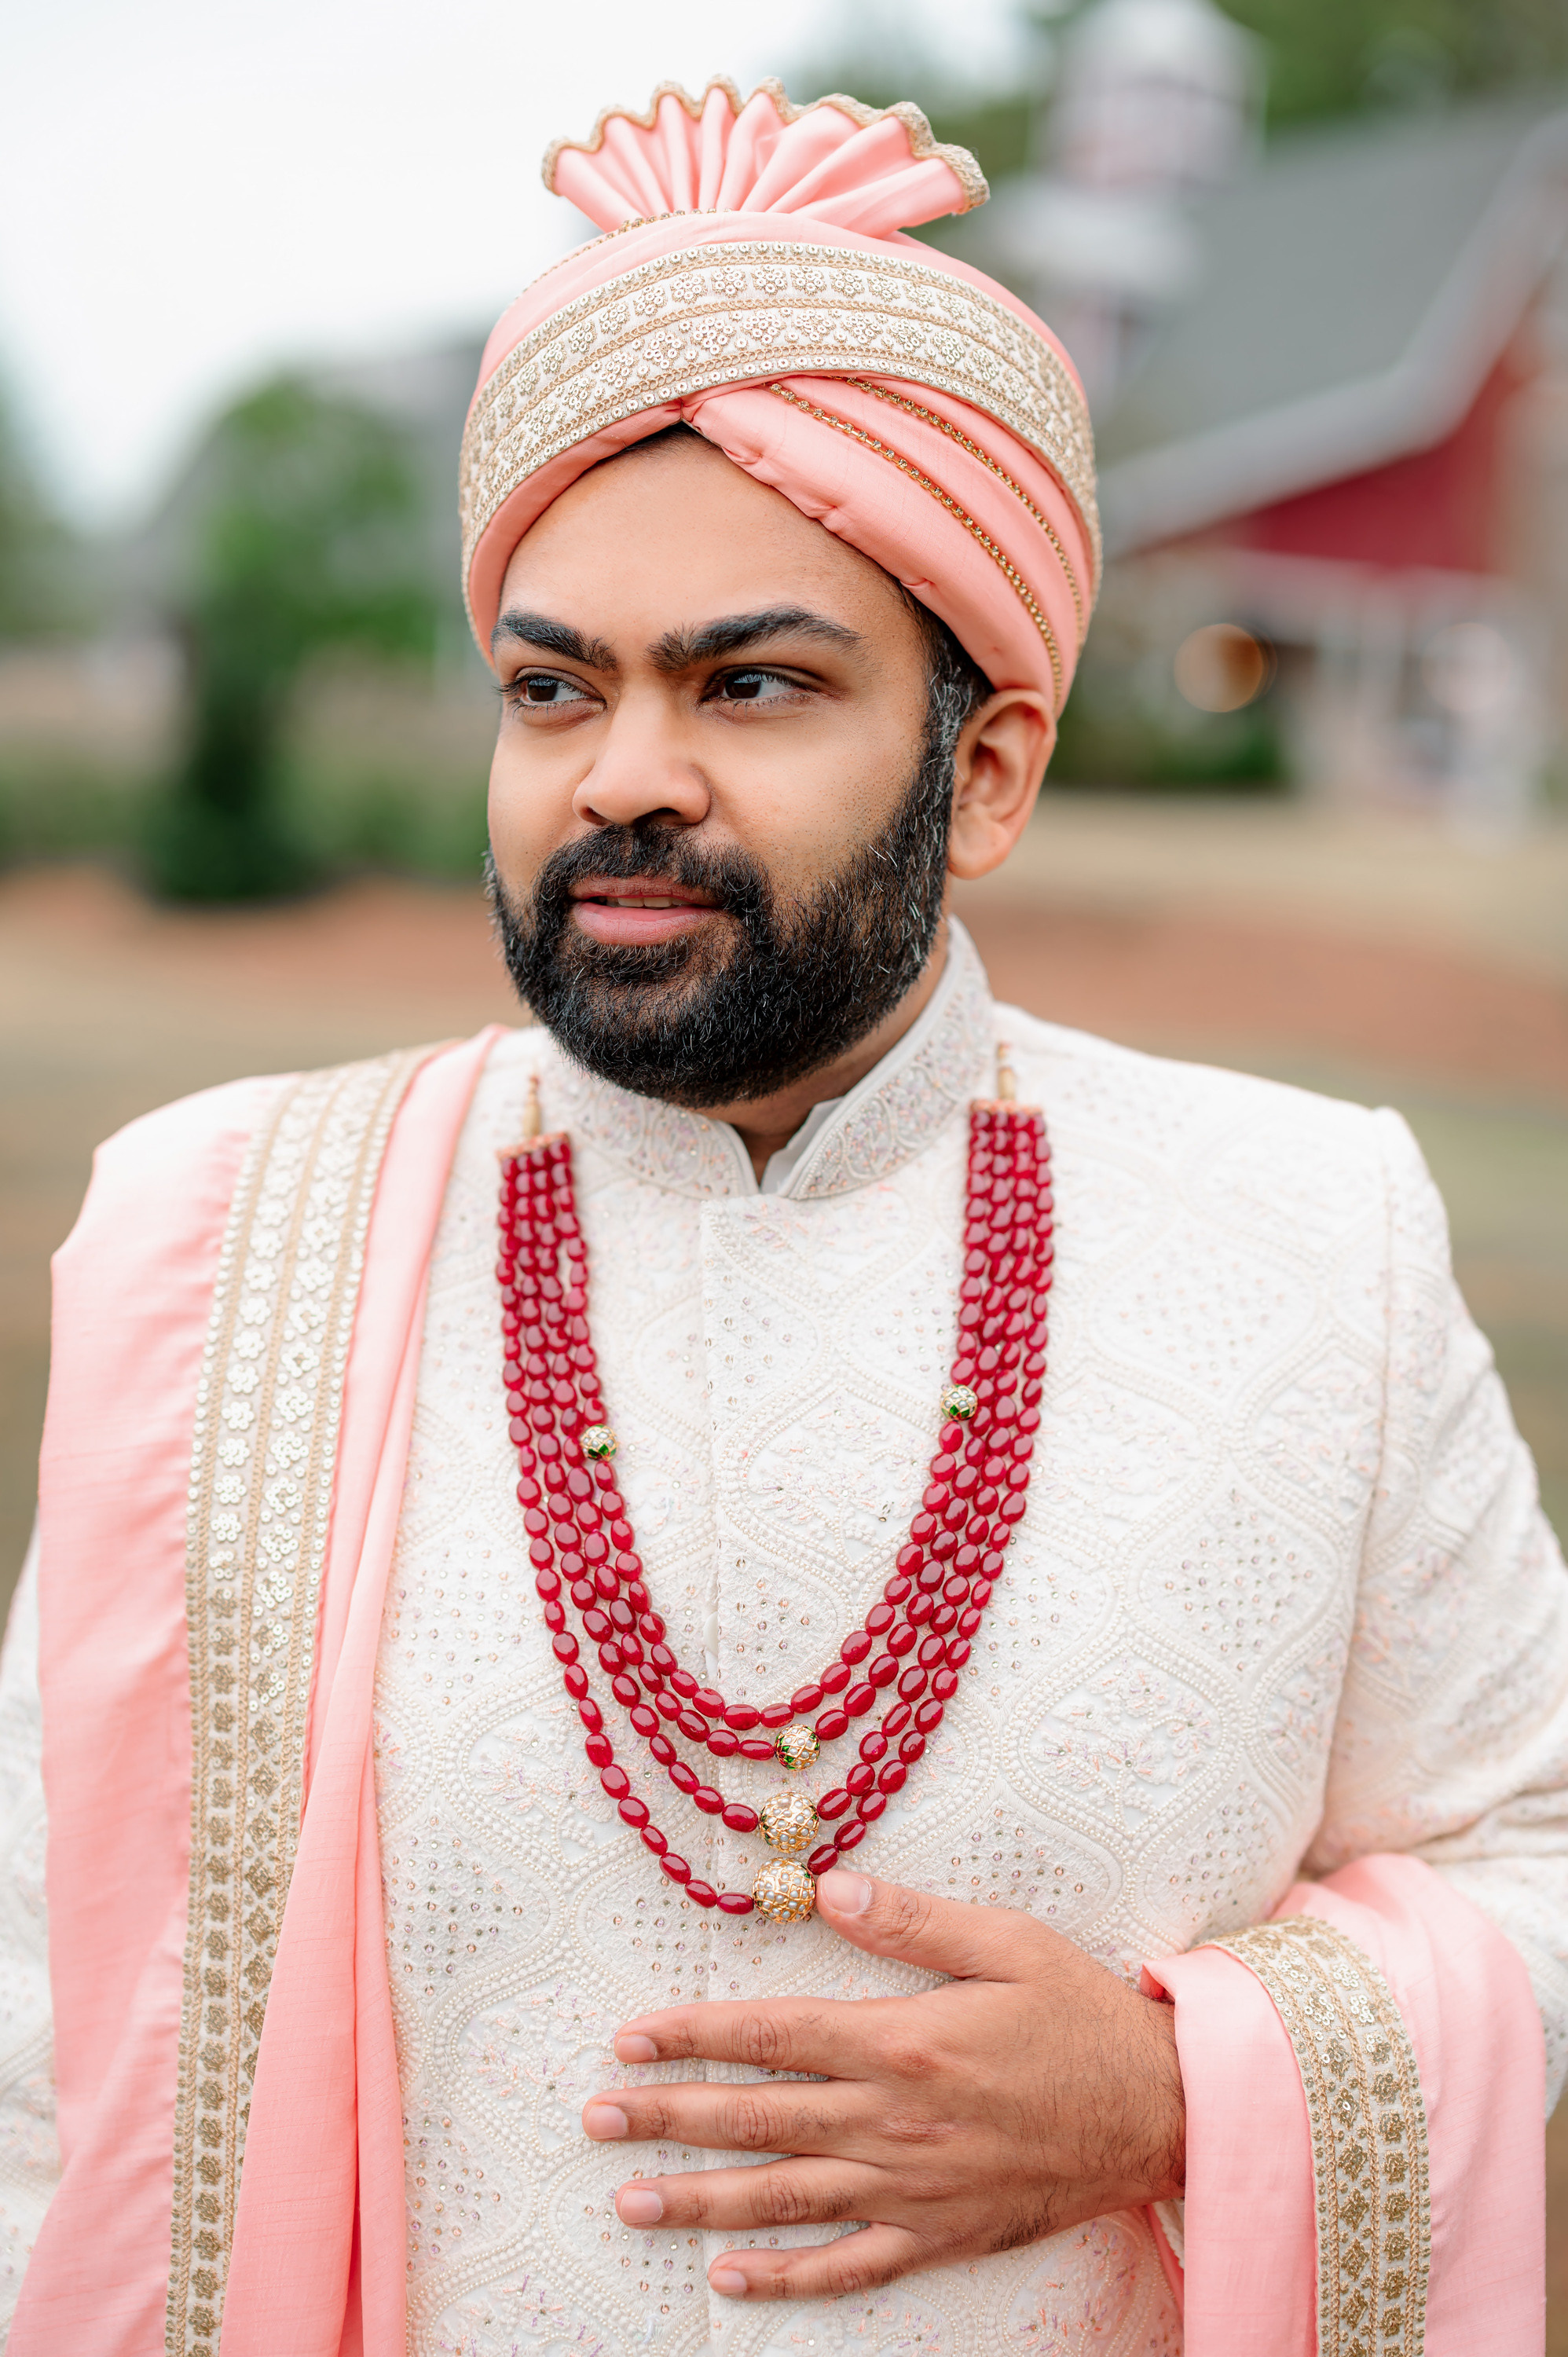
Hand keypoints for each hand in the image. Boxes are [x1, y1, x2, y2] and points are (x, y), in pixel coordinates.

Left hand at [581, 1866, 1183, 2302]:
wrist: (1162, 2111)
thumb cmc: (1082, 2014)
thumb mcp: (1007, 1942)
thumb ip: (911, 1919)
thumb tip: (829, 1884)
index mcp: (903, 2041)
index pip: (773, 2035)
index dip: (695, 2035)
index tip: (630, 2036)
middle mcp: (894, 2120)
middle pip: (758, 2118)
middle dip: (669, 2116)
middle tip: (596, 2118)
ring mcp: (913, 2187)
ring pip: (784, 2197)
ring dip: (699, 2199)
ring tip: (629, 2199)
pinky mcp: (940, 2234)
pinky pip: (849, 2265)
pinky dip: (785, 2275)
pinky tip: (728, 2275)